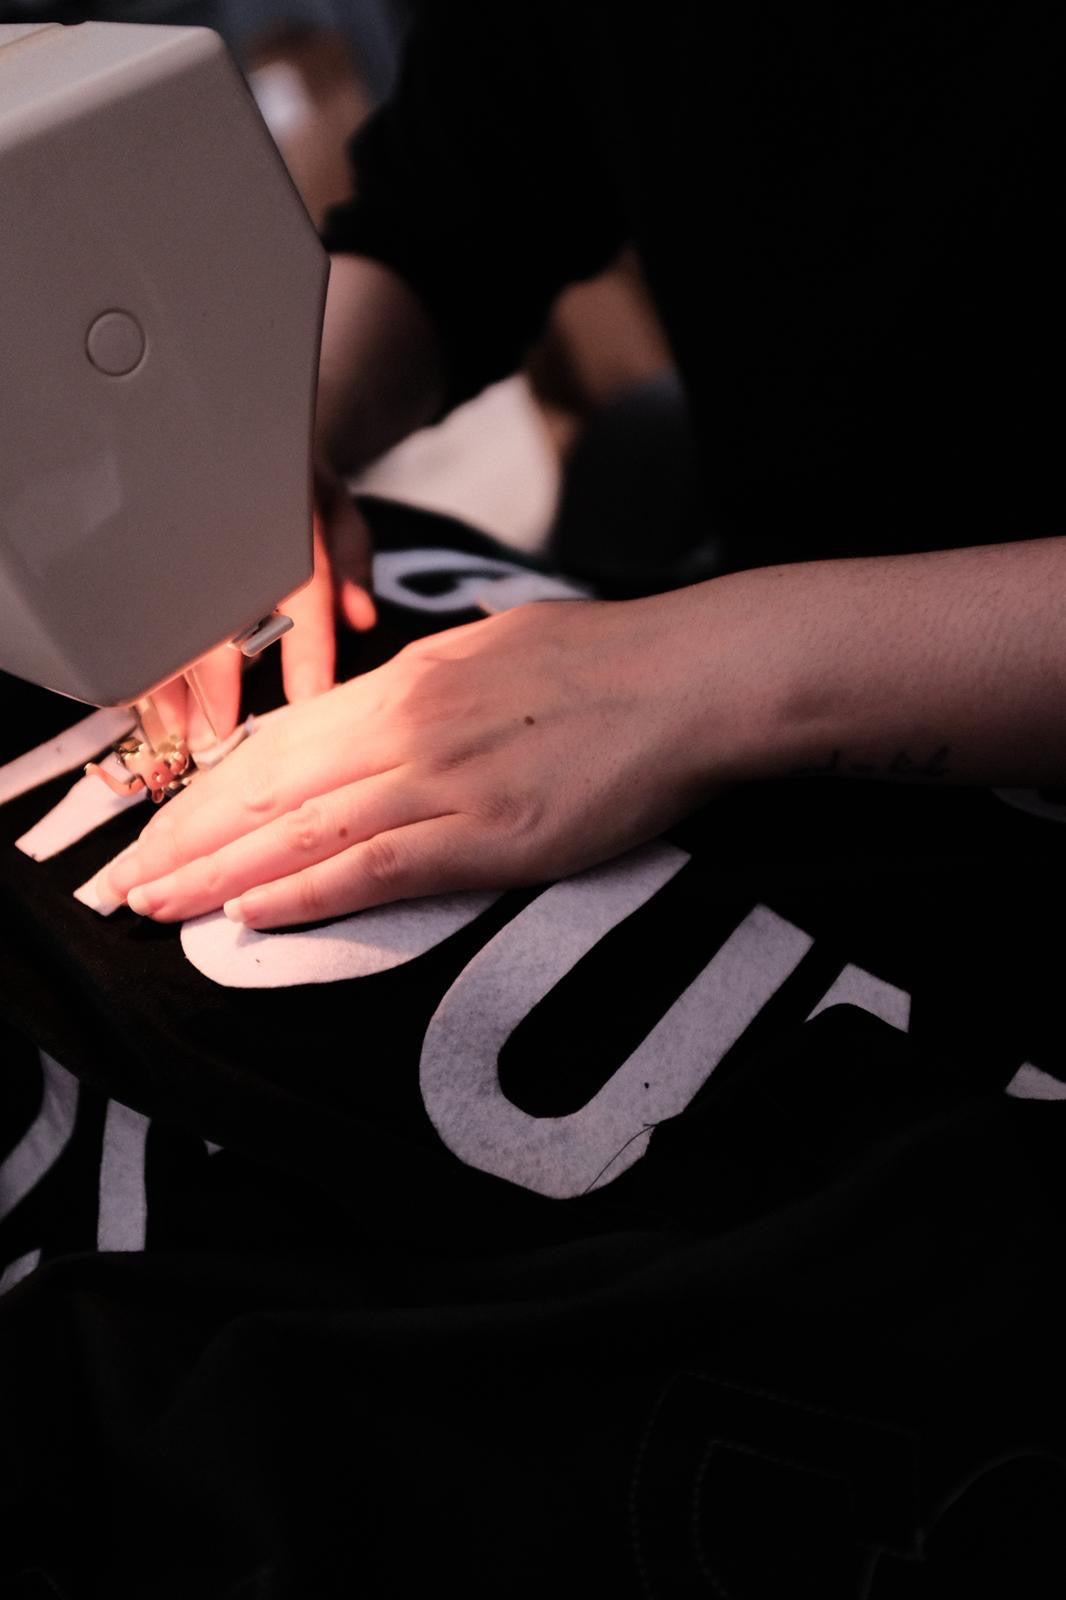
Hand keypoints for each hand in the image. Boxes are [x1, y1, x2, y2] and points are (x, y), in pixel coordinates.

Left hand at [107, 588, 732, 925]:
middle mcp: (410, 726)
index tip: (168, 824)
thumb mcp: (493, 652)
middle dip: (190, 837)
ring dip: (222, 875)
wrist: (691, 681)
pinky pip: (377, 866)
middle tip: (127, 879)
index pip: (283, 741)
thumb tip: (377, 715)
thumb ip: (424, 688)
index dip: (214, 789)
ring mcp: (447, 780)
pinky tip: (251, 913)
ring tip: (159, 905)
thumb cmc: (605, 662)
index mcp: (409, 678)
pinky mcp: (491, 836)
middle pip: (272, 788)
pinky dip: (307, 892)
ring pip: (306, 831)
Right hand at [152, 461, 375, 748]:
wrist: (229, 416)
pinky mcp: (146, 541)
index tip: (309, 700)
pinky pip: (139, 607)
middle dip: (216, 681)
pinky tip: (147, 697)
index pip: (303, 582)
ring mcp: (182, 532)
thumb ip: (352, 559)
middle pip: (221, 608)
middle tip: (219, 734)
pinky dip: (143, 659)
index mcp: (287, 507)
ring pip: (170, 613)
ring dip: (171, 682)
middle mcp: (230, 520)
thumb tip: (360, 618)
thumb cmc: (287, 480)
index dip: (307, 647)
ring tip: (178, 731)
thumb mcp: (332, 505)